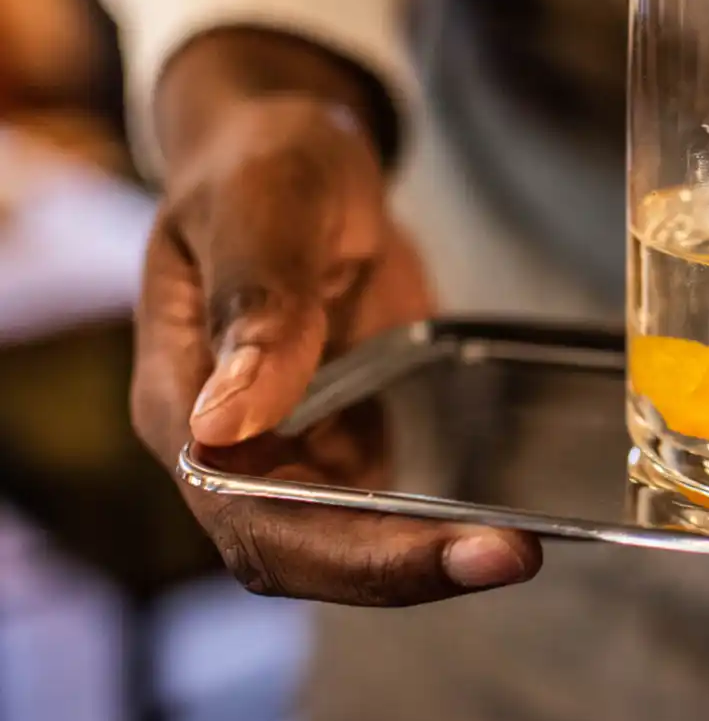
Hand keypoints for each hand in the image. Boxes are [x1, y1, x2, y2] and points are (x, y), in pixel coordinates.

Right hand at [133, 33, 537, 603]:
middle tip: (510, 558)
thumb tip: (226, 424)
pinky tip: (500, 514)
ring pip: (343, 539)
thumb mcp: (265, 208)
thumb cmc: (264, 165)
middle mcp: (227, 443)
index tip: (443, 551)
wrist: (297, 151)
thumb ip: (256, 304)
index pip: (247, 511)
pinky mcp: (338, 432)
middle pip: (299, 548)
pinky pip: (380, 501)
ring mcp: (285, 443)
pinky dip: (434, 517)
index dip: (342, 550)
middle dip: (400, 569)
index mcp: (182, 395)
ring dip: (424, 556)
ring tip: (515, 550)